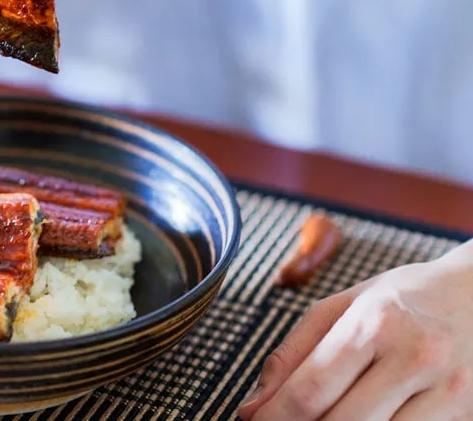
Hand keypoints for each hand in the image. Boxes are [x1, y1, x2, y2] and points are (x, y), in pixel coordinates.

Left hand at [238, 242, 472, 420]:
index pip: (311, 390)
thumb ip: (293, 354)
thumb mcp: (342, 306)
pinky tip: (360, 420)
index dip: (273, 417)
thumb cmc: (405, 298)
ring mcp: (449, 392)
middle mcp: (416, 358)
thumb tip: (254, 405)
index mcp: (375, 323)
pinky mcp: (467, 414)